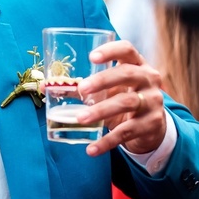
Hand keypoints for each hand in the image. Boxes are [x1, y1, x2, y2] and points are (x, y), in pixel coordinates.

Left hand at [74, 39, 166, 156]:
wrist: (151, 126)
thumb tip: (45, 87)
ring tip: (81, 119)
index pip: (127, 50)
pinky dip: (107, 141)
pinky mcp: (152, 123)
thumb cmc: (123, 99)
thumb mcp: (108, 91)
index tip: (92, 57)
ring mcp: (152, 101)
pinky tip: (91, 149)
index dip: (111, 51)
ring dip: (101, 110)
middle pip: (127, 74)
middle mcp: (148, 79)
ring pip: (127, 102)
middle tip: (82, 88)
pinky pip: (127, 132)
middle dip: (103, 80)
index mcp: (136, 65)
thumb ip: (80, 88)